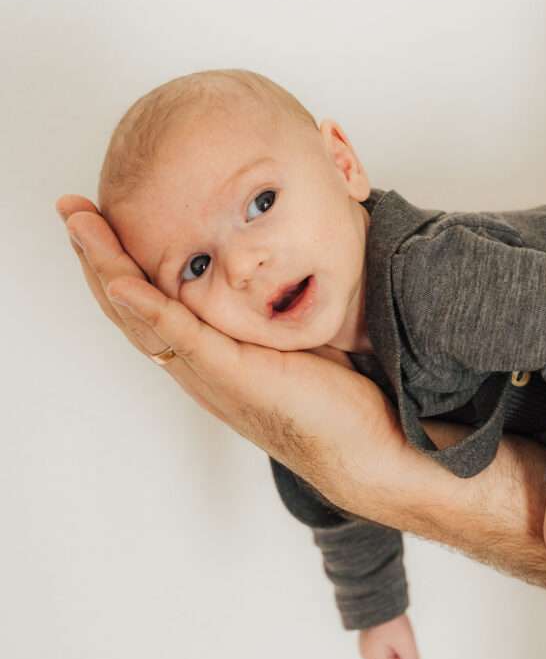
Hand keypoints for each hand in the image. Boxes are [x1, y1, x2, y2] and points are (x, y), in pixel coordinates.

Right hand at [55, 195, 410, 517]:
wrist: (364, 449)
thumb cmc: (334, 398)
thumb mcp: (290, 338)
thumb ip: (266, 311)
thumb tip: (271, 267)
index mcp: (207, 356)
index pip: (147, 304)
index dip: (118, 262)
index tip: (98, 219)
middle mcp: (197, 366)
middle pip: (129, 306)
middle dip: (97, 255)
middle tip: (69, 208)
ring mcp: (211, 374)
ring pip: (143, 317)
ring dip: (107, 269)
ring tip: (82, 225)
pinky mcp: (234, 378)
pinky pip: (183, 338)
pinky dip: (151, 309)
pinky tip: (125, 281)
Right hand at [357, 613, 419, 658]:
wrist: (378, 599)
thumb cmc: (392, 621)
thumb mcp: (407, 643)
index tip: (400, 653)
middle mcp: (367, 656)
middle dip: (397, 658)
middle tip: (398, 640)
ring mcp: (366, 647)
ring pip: (385, 658)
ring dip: (394, 649)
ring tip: (394, 632)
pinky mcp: (368, 639)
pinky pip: (382, 649)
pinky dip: (389, 642)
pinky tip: (390, 629)